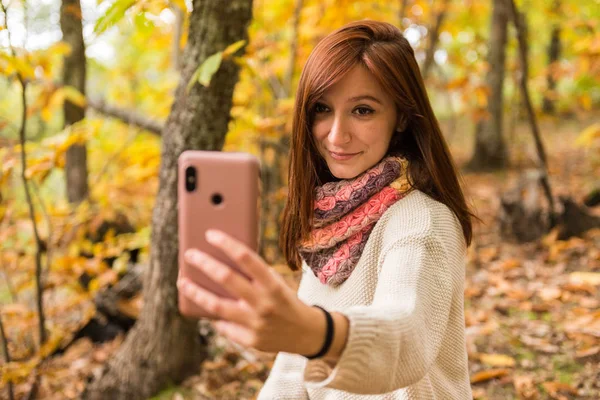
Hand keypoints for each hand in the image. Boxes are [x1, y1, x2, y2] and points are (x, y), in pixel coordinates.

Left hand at [177, 229, 325, 355]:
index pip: (246, 257)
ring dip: (196, 292)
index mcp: (273, 284)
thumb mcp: (277, 283)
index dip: (226, 243)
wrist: (306, 333)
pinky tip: (203, 307)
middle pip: (226, 278)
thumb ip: (254, 274)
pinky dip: (213, 316)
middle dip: (204, 263)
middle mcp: (264, 303)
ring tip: (183, 281)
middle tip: (190, 254)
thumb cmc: (285, 300)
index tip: (210, 234)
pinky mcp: (251, 340)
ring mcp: (256, 324)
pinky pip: (224, 325)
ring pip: (216, 306)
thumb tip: (221, 259)